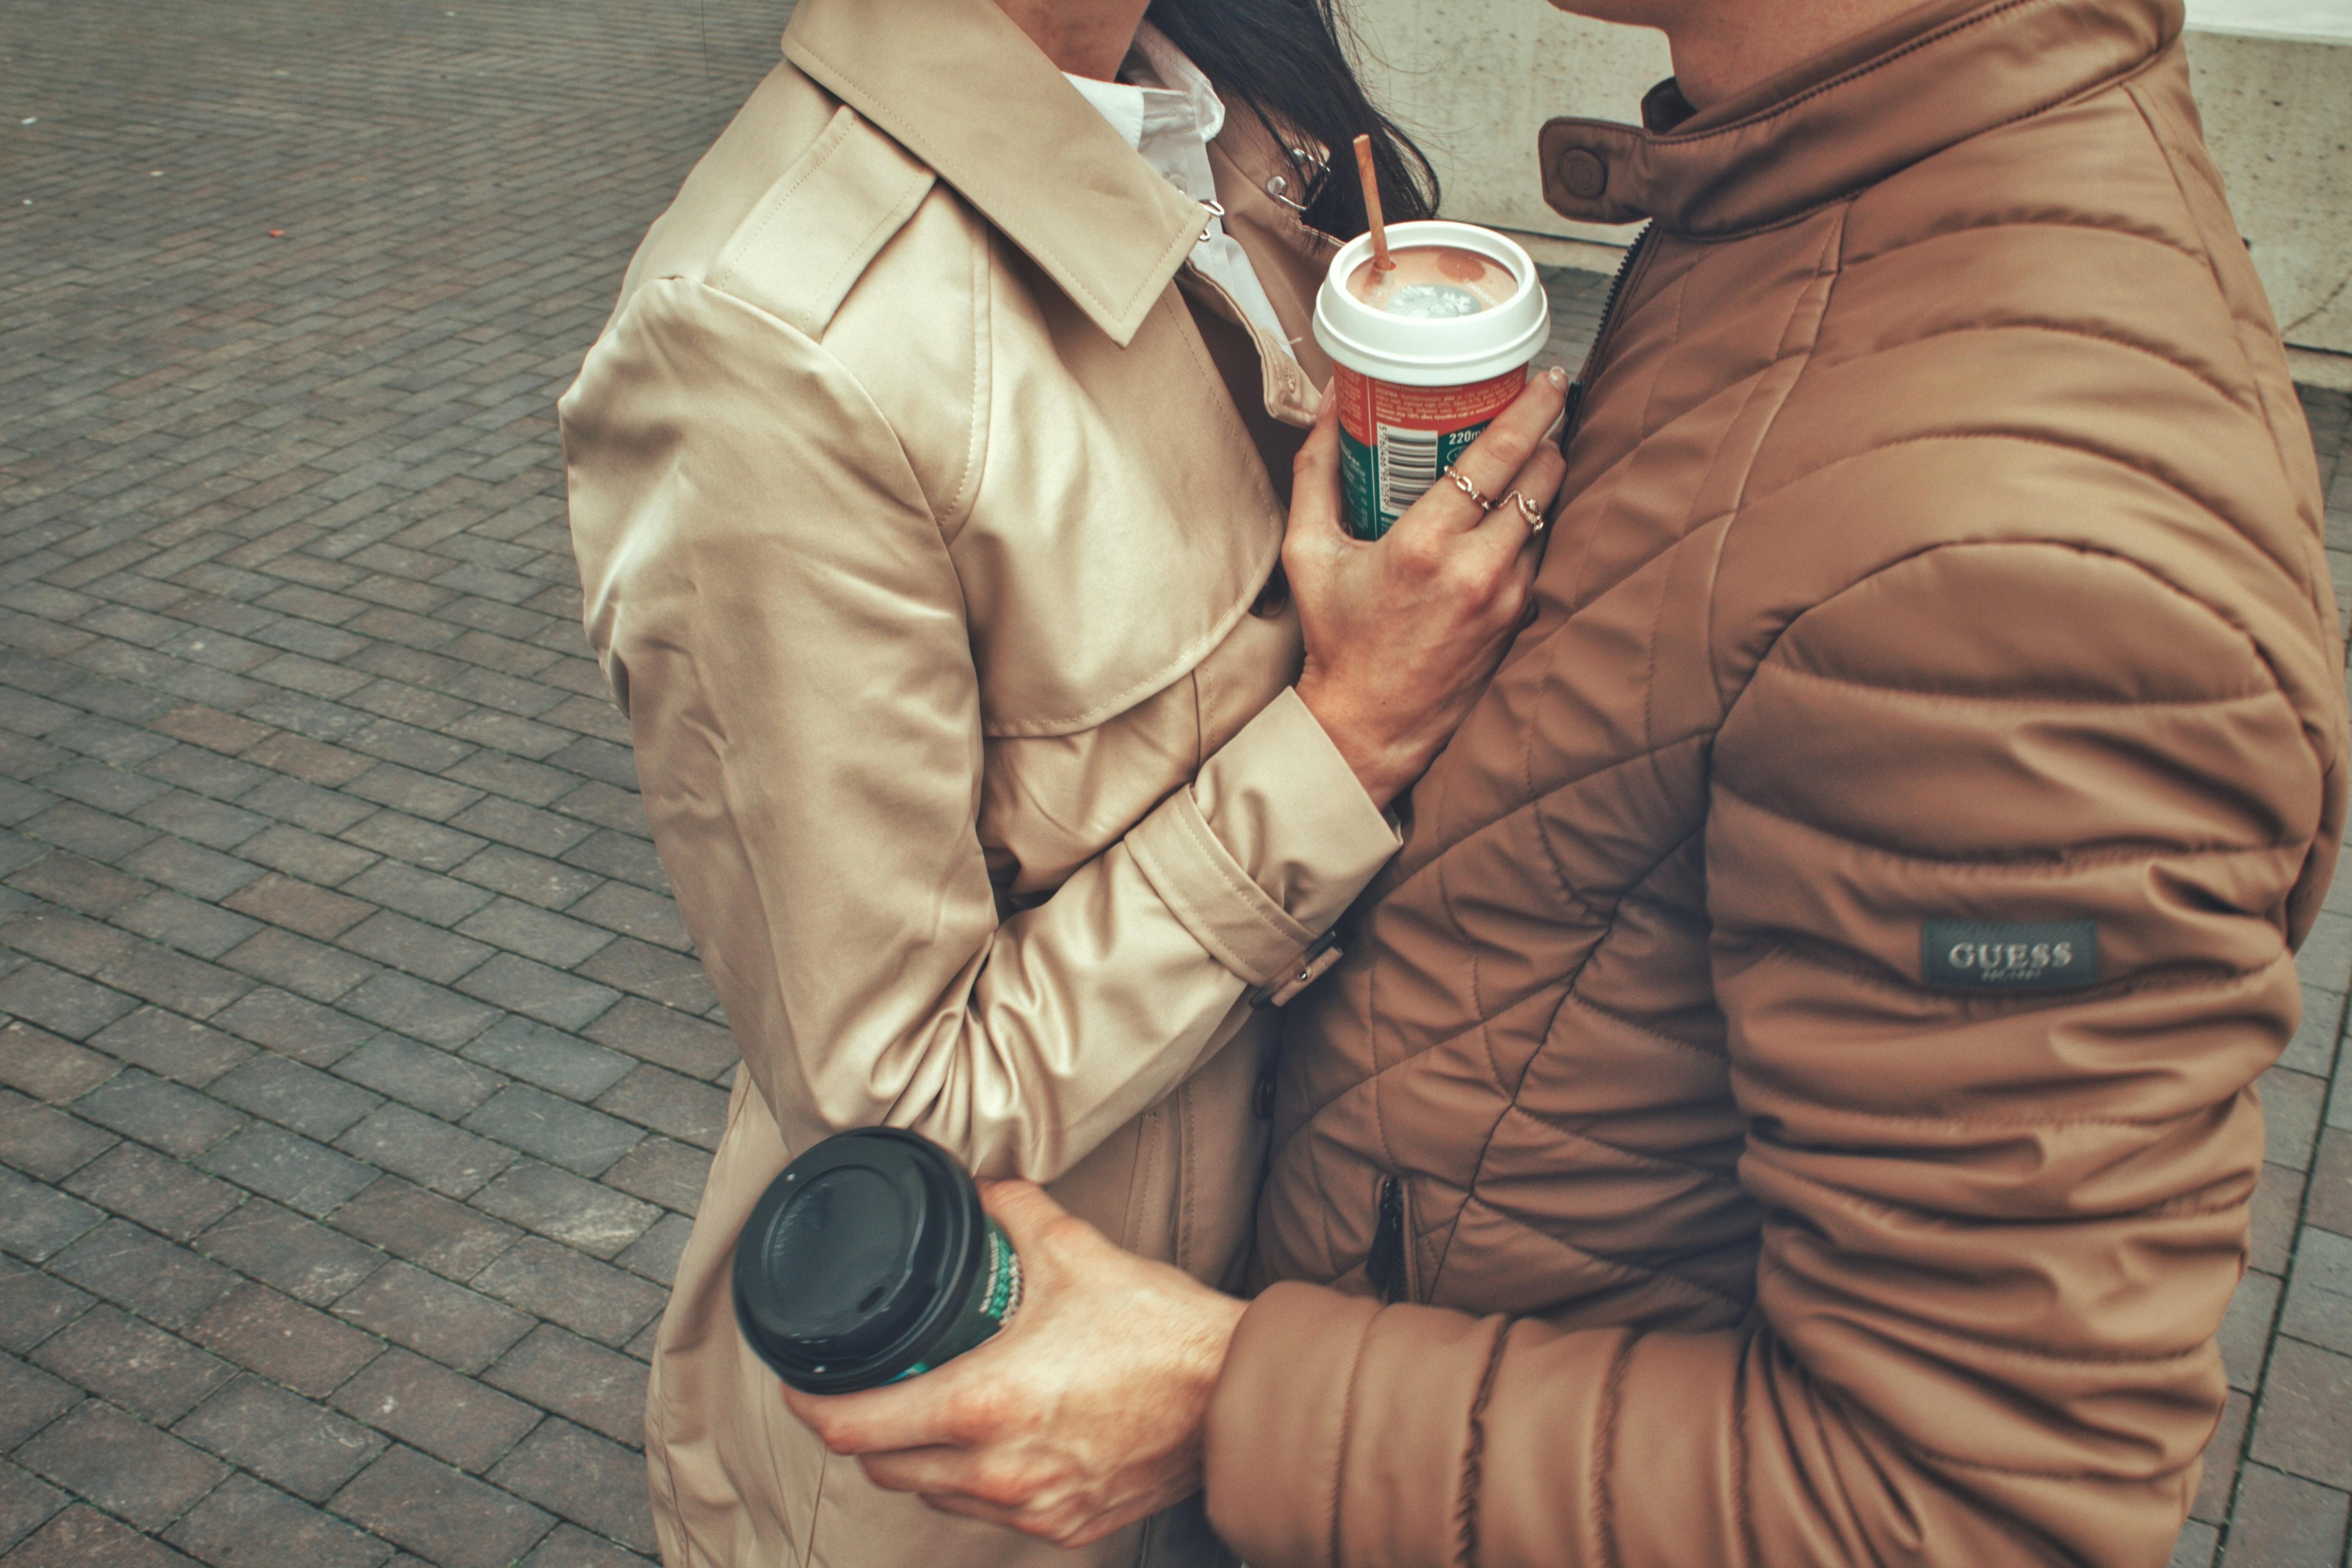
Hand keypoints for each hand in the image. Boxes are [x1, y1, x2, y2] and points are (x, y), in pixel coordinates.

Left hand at [780, 1180, 1247, 1547]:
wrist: (1238, 1397)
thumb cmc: (1163, 1332)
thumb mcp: (1078, 1252)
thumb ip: (1015, 1212)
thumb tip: (984, 1187)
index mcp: (985, 1404)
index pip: (856, 1426)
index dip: (812, 1406)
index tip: (802, 1386)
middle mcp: (999, 1470)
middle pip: (884, 1466)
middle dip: (864, 1430)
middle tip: (870, 1390)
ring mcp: (1032, 1507)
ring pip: (935, 1494)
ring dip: (920, 1457)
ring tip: (933, 1410)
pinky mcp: (1067, 1526)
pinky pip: (991, 1511)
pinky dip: (976, 1480)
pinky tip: (994, 1440)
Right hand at [1286, 365, 1570, 808]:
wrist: (1370, 726)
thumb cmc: (1337, 639)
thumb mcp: (1307, 551)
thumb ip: (1316, 471)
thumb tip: (1327, 404)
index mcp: (1423, 544)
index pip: (1498, 454)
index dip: (1531, 407)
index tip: (1544, 377)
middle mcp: (1475, 568)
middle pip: (1541, 475)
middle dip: (1549, 433)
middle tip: (1545, 402)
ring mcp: (1506, 597)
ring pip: (1547, 514)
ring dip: (1544, 479)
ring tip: (1532, 450)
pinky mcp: (1519, 620)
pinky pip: (1538, 554)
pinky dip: (1530, 526)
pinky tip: (1512, 513)